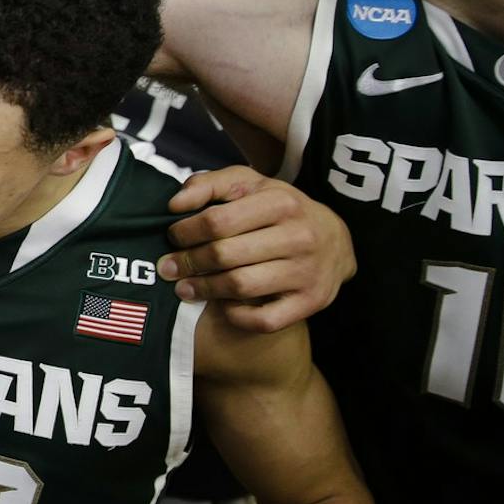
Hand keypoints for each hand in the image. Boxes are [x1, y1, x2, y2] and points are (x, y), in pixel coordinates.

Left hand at [162, 167, 355, 332]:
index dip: (186, 232)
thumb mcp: (249, 184)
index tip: (172, 238)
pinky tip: (222, 306)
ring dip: (204, 289)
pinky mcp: (311, 302)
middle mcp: (299, 236)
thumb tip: (175, 204)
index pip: (218, 220)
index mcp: (281, 202)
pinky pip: (265, 319)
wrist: (335, 240)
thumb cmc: (278, 209)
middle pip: (225, 255)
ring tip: (184, 288)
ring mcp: (307, 271)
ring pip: (241, 286)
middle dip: (188, 262)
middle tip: (168, 267)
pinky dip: (237, 316)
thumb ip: (208, 184)